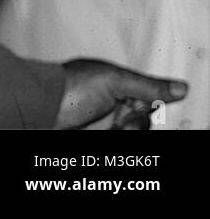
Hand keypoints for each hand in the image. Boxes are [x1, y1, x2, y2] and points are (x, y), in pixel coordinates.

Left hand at [53, 58, 187, 128]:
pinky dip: (115, 135)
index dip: (144, 107)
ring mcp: (103, 121)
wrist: (40, 106)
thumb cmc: (68, 86)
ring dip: (125, 130)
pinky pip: (117, 139)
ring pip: (131, 132)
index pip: (147, 101)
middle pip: (141, 122)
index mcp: (117, 85)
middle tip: (119, 118)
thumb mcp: (114, 80)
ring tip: (109, 126)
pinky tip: (103, 130)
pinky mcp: (96, 134)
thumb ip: (148, 86)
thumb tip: (179, 87)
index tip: (134, 105)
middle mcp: (112, 104)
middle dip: (133, 122)